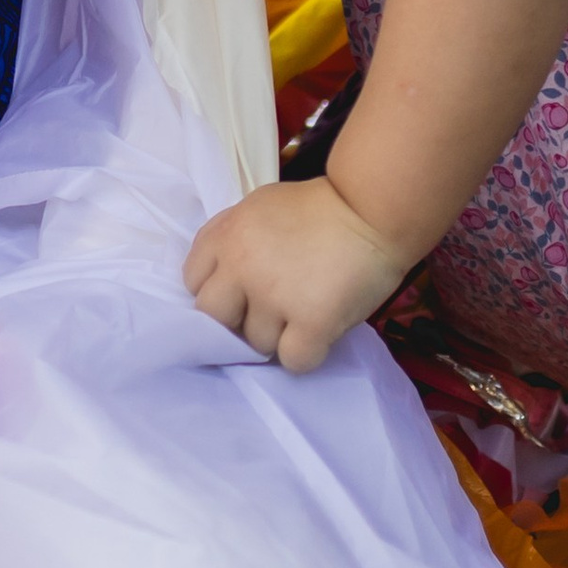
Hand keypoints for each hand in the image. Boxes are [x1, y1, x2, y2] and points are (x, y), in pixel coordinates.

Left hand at [181, 177, 412, 372]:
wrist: (373, 207)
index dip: (218, 290)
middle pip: (213, 319)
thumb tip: (219, 278)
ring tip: (306, 310)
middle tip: (268, 310)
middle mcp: (242, 266)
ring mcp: (274, 296)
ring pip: (256, 344)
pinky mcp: (310, 322)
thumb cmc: (321, 206)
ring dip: (278, 335)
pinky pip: (292, 361)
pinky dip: (306, 353)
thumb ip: (233, 237)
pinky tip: (320, 331)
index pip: (193, 281)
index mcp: (228, 234)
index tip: (239, 292)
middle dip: (237, 319)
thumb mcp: (261, 206)